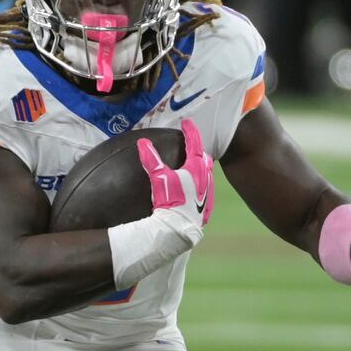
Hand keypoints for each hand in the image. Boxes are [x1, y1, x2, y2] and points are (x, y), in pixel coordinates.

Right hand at [138, 117, 213, 246]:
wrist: (178, 227)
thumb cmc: (170, 200)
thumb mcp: (158, 178)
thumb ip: (151, 159)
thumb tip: (143, 142)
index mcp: (196, 167)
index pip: (195, 143)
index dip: (190, 131)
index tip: (186, 122)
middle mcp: (206, 178)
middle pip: (205, 158)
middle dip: (198, 150)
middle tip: (191, 145)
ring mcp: (208, 193)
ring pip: (208, 174)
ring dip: (201, 167)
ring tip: (193, 165)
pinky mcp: (207, 207)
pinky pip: (206, 190)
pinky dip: (202, 184)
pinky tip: (196, 190)